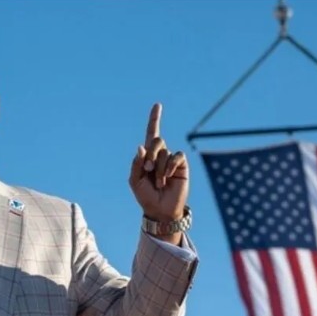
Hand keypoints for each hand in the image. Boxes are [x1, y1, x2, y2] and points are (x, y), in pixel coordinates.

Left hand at [128, 103, 188, 223]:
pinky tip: (168, 177)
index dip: (154, 119)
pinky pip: (176, 157)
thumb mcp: (135, 181)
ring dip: (159, 168)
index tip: (157, 105)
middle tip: (148, 169)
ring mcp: (171, 160)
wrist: (160, 210)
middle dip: (150, 154)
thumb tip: (141, 147)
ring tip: (158, 182)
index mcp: (147, 156)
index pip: (151, 134)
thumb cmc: (146, 196)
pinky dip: (169, 166)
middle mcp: (160, 155)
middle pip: (156, 140)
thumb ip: (136, 164)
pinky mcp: (181, 166)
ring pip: (164, 152)